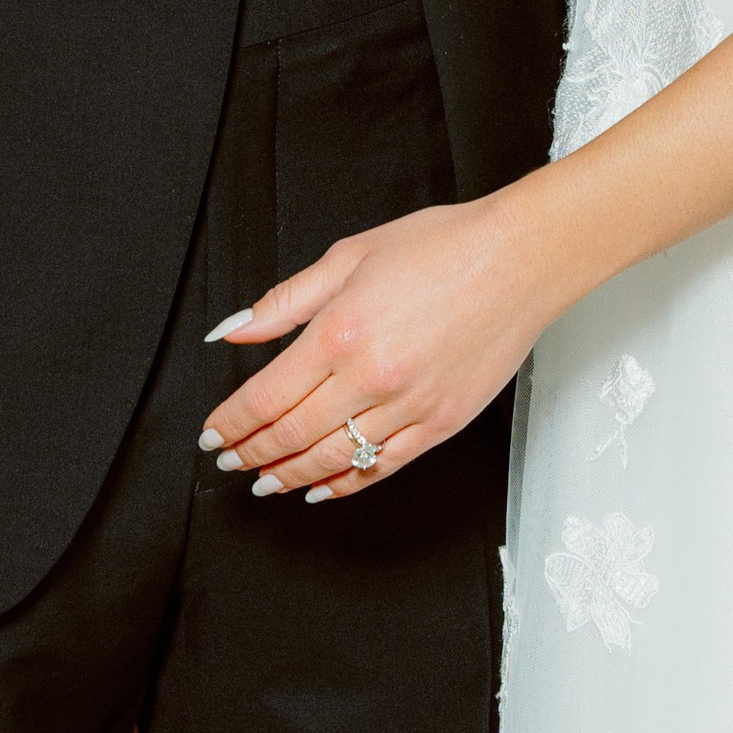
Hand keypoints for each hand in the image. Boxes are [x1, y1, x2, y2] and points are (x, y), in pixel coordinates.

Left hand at [200, 191, 557, 501]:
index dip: (231, 423)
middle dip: (250, 453)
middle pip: (291, 435)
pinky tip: (322, 486)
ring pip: (332, 459)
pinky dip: (346, 483)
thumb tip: (233, 332)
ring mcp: (408, 406)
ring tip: (264, 481)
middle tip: (228, 461)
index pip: (265, 397)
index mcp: (339, 332)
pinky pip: (382, 466)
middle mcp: (369, 377)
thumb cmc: (443, 246)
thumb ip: (286, 301)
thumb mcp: (350, 255)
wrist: (520, 258)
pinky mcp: (441, 424)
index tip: (212, 434)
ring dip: (289, 476)